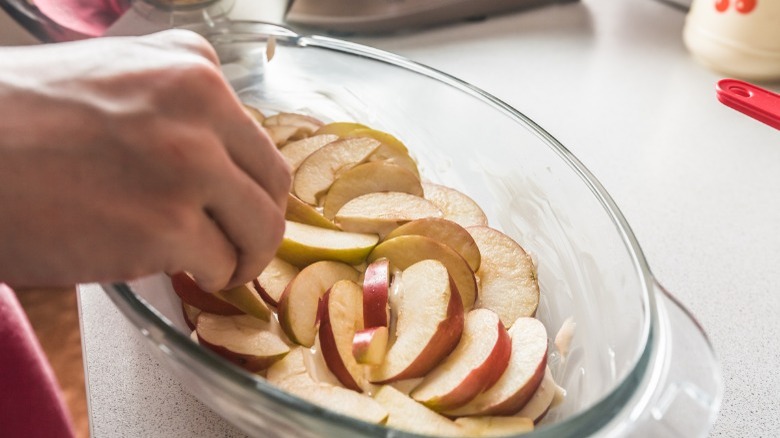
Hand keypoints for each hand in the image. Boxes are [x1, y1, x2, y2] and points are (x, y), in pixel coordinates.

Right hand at [0, 29, 290, 290]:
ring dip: (242, 257)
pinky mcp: (165, 226)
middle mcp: (201, 109)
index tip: (237, 204)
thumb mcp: (116, 75)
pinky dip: (203, 276)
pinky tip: (174, 269)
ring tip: (217, 267)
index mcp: (192, 67)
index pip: (257, 139)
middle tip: (241, 245)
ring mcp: (187, 168)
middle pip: (273, 185)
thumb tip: (222, 155)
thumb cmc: (18, 118)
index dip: (249, 182)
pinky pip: (218, 264)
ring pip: (259, 230)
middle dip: (260, 222)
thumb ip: (178, 104)